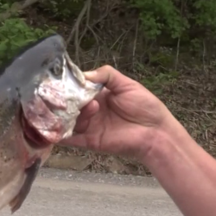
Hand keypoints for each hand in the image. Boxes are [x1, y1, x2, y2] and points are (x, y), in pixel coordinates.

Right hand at [62, 65, 179, 161]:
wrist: (156, 132)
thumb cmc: (145, 107)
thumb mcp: (127, 85)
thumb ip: (107, 75)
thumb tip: (84, 74)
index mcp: (98, 95)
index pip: (78, 89)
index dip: (70, 86)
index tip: (64, 82)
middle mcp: (90, 110)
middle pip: (70, 105)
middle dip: (68, 100)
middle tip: (73, 97)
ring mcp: (89, 126)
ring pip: (68, 120)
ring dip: (72, 114)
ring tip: (91, 109)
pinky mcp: (89, 141)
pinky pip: (70, 139)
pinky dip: (61, 135)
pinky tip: (60, 128)